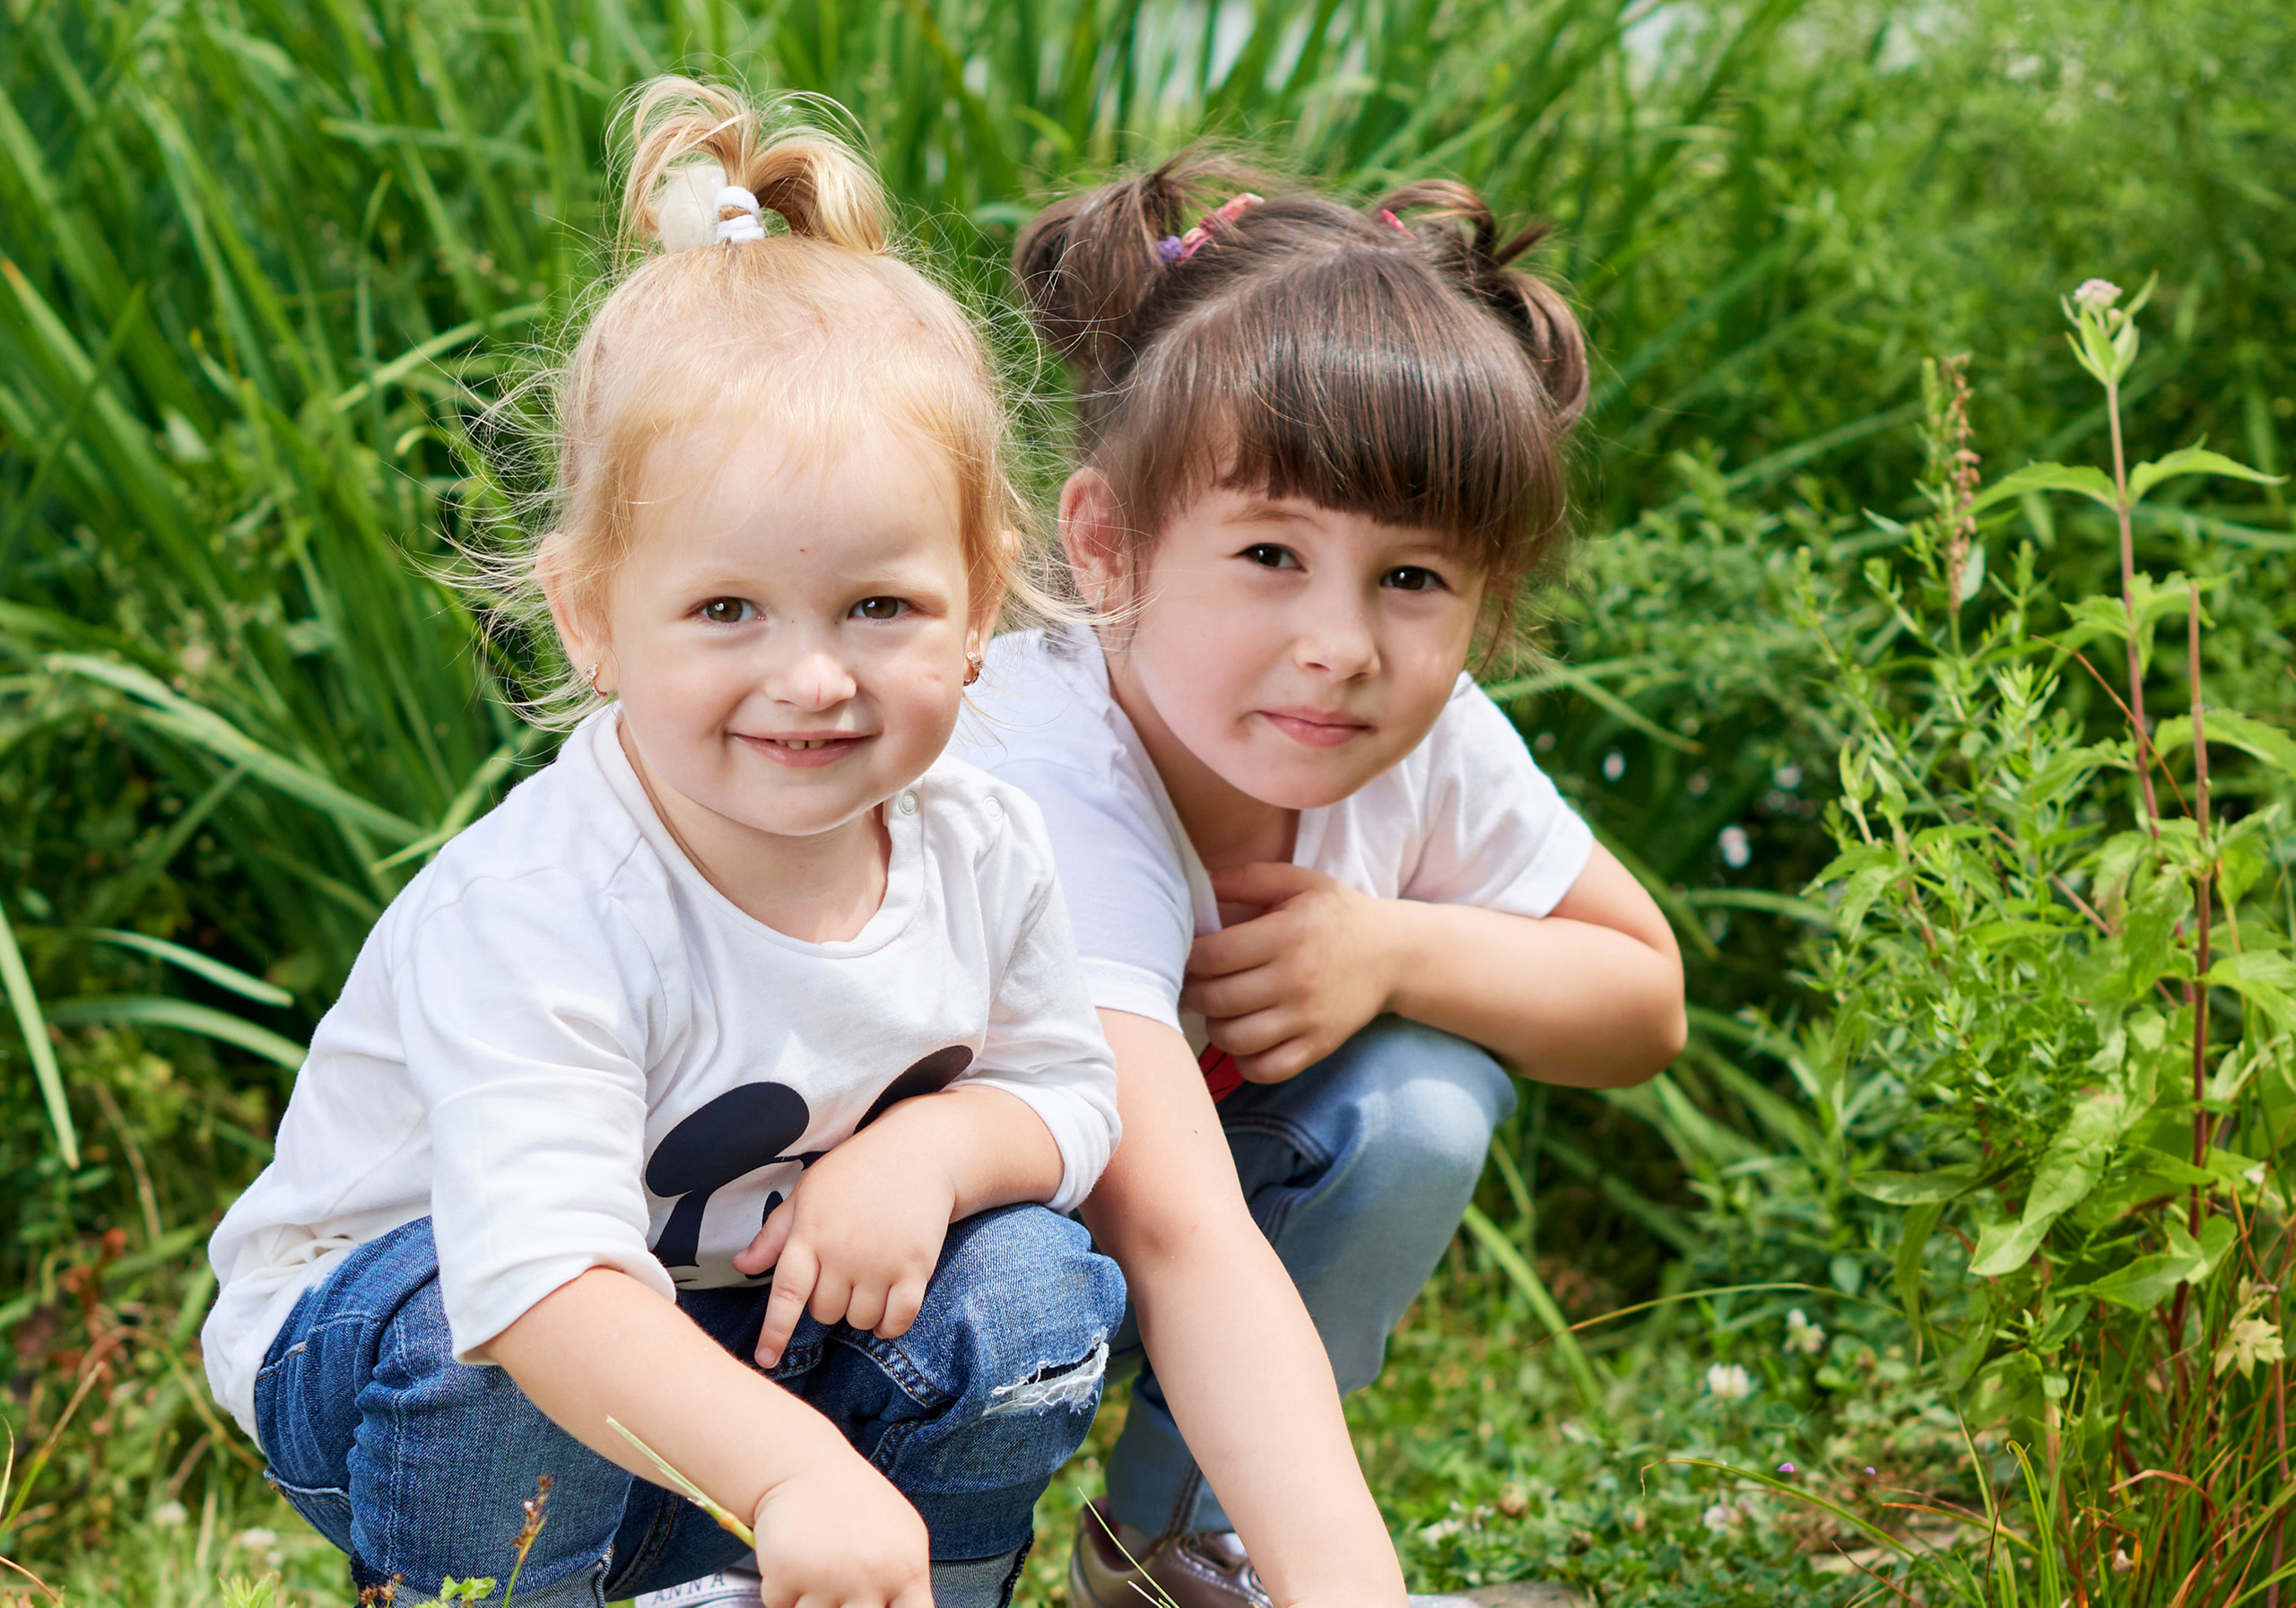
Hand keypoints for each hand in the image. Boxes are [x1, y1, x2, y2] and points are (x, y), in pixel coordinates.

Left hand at [734, 1129, 956, 1366]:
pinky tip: (886, 1313)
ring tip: (866, 1282)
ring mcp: (881, 1263)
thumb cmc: (855, 1171)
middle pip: (825, 1313)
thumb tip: (740, 1266)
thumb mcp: (807, 1193)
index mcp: (810, 1234)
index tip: (765, 1360)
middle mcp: (843, 1253)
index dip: (774, 1332)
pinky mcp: (916, 1268)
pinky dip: (889, 1326)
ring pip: (860, 1321)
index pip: (786, 1294)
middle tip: (841, 1274)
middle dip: (828, 1303)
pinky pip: (898, 1320)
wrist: (918, 1152)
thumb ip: (774, 1234)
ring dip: (859, 1313)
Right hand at [749, 1451, 933, 1607]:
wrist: (805, 1468)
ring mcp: (828, 1578)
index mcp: (907, 1570)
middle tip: (841, 1585)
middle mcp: (871, 1577)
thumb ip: (904, 1583)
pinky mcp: (785, 1575)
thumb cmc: (855, 1504)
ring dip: (811, 1602)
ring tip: (819, 1570)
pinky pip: (780, 1606)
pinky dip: (783, 1592)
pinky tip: (796, 1562)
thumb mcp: (901, 1537)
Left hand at [1180, 863, 1398, 1082]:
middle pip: (1218, 999)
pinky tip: (1244, 1037)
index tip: (1187, 954)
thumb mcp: (1298, 882)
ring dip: (1214, 1026)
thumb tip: (1198, 884)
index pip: (1214, 956)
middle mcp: (1296, 980)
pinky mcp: (1318, 1046)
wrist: (1391, 954)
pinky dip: (1244, 1061)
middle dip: (1193, 992)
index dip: (1188, 957)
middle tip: (1194, 982)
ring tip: (1218, 1009)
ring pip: (1235, 1039)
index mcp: (1287, 935)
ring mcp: (1308, 1019)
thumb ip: (1246, 879)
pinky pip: (1265, 1070)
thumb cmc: (1335, 915)